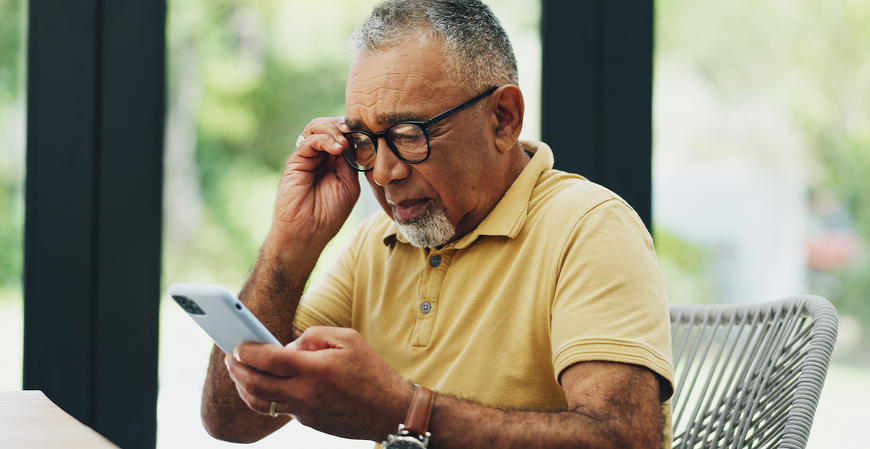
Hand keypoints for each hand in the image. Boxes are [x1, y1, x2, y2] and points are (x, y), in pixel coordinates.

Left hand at [225, 327, 412, 440]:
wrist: (389, 410)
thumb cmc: (371, 371)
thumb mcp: (348, 339)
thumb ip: (314, 335)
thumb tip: (288, 345)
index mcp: (313, 369)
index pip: (267, 359)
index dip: (246, 350)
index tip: (237, 344)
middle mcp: (304, 393)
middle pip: (255, 385)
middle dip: (237, 370)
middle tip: (230, 358)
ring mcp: (304, 411)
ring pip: (261, 403)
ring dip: (244, 388)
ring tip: (239, 373)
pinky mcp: (308, 422)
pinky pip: (280, 408)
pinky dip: (266, 396)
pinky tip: (265, 384)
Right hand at [271, 117, 360, 248]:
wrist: (308, 232)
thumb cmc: (329, 213)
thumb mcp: (349, 183)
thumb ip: (350, 161)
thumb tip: (354, 138)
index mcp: (333, 161)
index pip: (342, 134)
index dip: (353, 130)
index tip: (366, 132)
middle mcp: (318, 156)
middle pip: (328, 126)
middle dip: (343, 125)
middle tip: (353, 131)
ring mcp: (306, 157)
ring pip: (317, 128)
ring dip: (334, 129)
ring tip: (344, 141)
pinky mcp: (295, 161)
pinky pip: (309, 140)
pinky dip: (325, 139)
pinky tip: (337, 148)